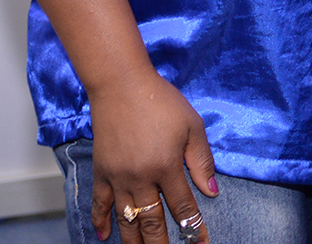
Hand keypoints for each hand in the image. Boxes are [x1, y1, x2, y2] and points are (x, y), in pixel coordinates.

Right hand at [88, 71, 218, 242]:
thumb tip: (211, 191)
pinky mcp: (101, 171)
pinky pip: (100, 203)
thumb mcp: (191, 125)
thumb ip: (201, 160)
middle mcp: (141, 177)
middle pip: (153, 222)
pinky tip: (104, 237)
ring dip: (135, 242)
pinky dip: (100, 221)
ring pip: (127, 219)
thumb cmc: (160, 100)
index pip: (182, 207)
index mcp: (166, 166)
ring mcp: (118, 177)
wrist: (121, 83)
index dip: (193, 229)